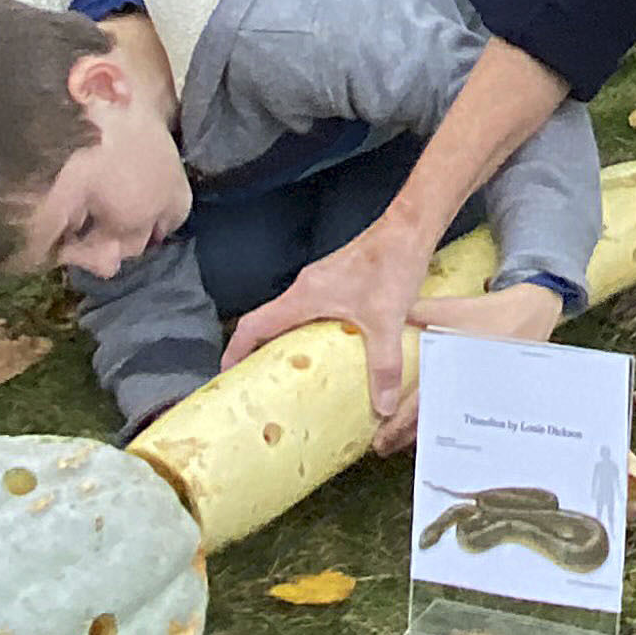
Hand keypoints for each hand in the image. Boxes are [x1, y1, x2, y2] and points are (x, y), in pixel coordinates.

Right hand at [225, 223, 434, 451]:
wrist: (409, 229)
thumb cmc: (390, 264)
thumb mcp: (386, 320)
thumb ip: (383, 364)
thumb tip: (382, 405)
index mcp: (304, 297)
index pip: (254, 325)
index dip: (235, 350)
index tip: (226, 373)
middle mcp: (306, 289)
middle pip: (268, 323)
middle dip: (258, 353)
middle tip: (258, 383)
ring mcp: (321, 284)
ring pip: (291, 318)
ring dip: (285, 343)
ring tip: (290, 375)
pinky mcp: (338, 282)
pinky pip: (312, 312)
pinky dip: (309, 333)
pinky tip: (328, 352)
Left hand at [387, 286, 565, 446]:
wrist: (531, 314)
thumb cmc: (488, 314)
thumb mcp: (449, 308)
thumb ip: (416, 313)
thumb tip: (386, 315)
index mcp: (450, 373)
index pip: (417, 408)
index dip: (396, 427)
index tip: (380, 440)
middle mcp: (464, 392)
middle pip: (430, 425)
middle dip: (406, 439)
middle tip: (385, 449)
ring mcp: (478, 396)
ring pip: (448, 425)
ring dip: (425, 435)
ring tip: (405, 446)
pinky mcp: (489, 396)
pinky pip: (464, 416)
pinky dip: (448, 425)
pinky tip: (437, 431)